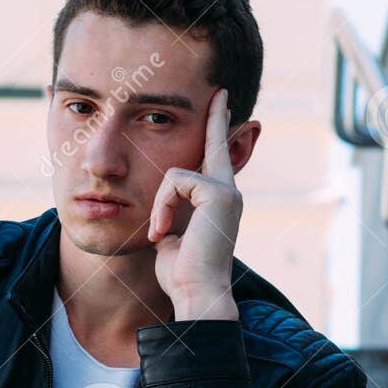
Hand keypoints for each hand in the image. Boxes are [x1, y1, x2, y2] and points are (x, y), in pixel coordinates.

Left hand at [147, 86, 241, 321]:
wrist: (197, 294)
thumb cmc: (181, 275)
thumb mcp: (172, 239)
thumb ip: (172, 218)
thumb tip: (164, 217)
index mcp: (218, 201)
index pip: (215, 159)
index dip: (217, 131)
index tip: (221, 105)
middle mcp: (228, 192)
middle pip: (217, 144)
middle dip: (218, 118)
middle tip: (221, 92)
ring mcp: (227, 191)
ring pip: (176, 172)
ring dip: (159, 204)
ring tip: (158, 232)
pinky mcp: (218, 193)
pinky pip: (174, 181)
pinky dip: (161, 206)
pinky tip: (162, 230)